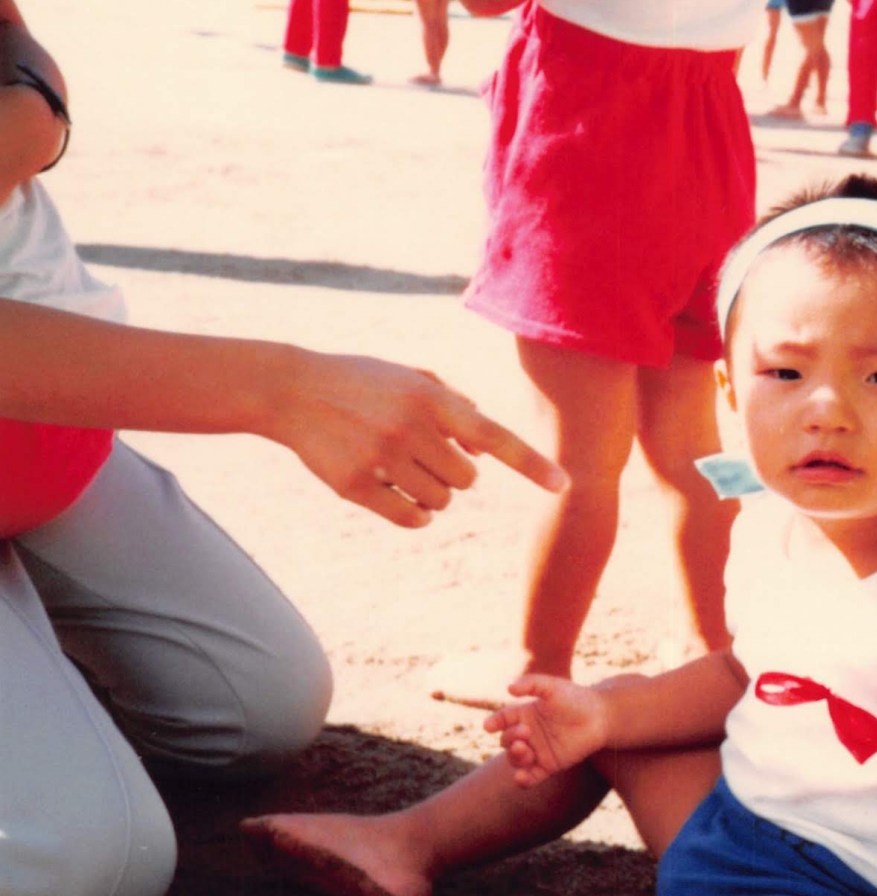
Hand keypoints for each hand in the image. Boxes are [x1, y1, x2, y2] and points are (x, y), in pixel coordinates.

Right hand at [272, 350, 566, 527]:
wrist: (292, 389)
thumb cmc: (363, 381)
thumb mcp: (411, 376)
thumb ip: (454, 402)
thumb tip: (487, 441)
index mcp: (432, 399)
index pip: (494, 437)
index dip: (531, 464)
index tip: (565, 486)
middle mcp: (410, 428)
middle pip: (467, 481)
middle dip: (456, 475)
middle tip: (428, 456)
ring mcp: (381, 458)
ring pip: (441, 502)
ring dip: (434, 495)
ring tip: (407, 470)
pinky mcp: (354, 486)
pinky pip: (411, 519)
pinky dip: (416, 516)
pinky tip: (404, 499)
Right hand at [483, 675, 611, 785]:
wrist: (601, 716)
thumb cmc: (577, 698)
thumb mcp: (553, 687)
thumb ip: (531, 684)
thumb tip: (508, 688)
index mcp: (525, 714)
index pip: (502, 719)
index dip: (494, 722)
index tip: (488, 726)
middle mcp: (528, 734)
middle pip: (506, 741)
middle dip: (510, 738)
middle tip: (525, 732)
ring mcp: (537, 751)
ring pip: (515, 759)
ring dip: (515, 757)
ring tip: (524, 748)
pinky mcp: (549, 766)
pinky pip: (531, 777)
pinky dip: (523, 780)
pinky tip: (520, 778)